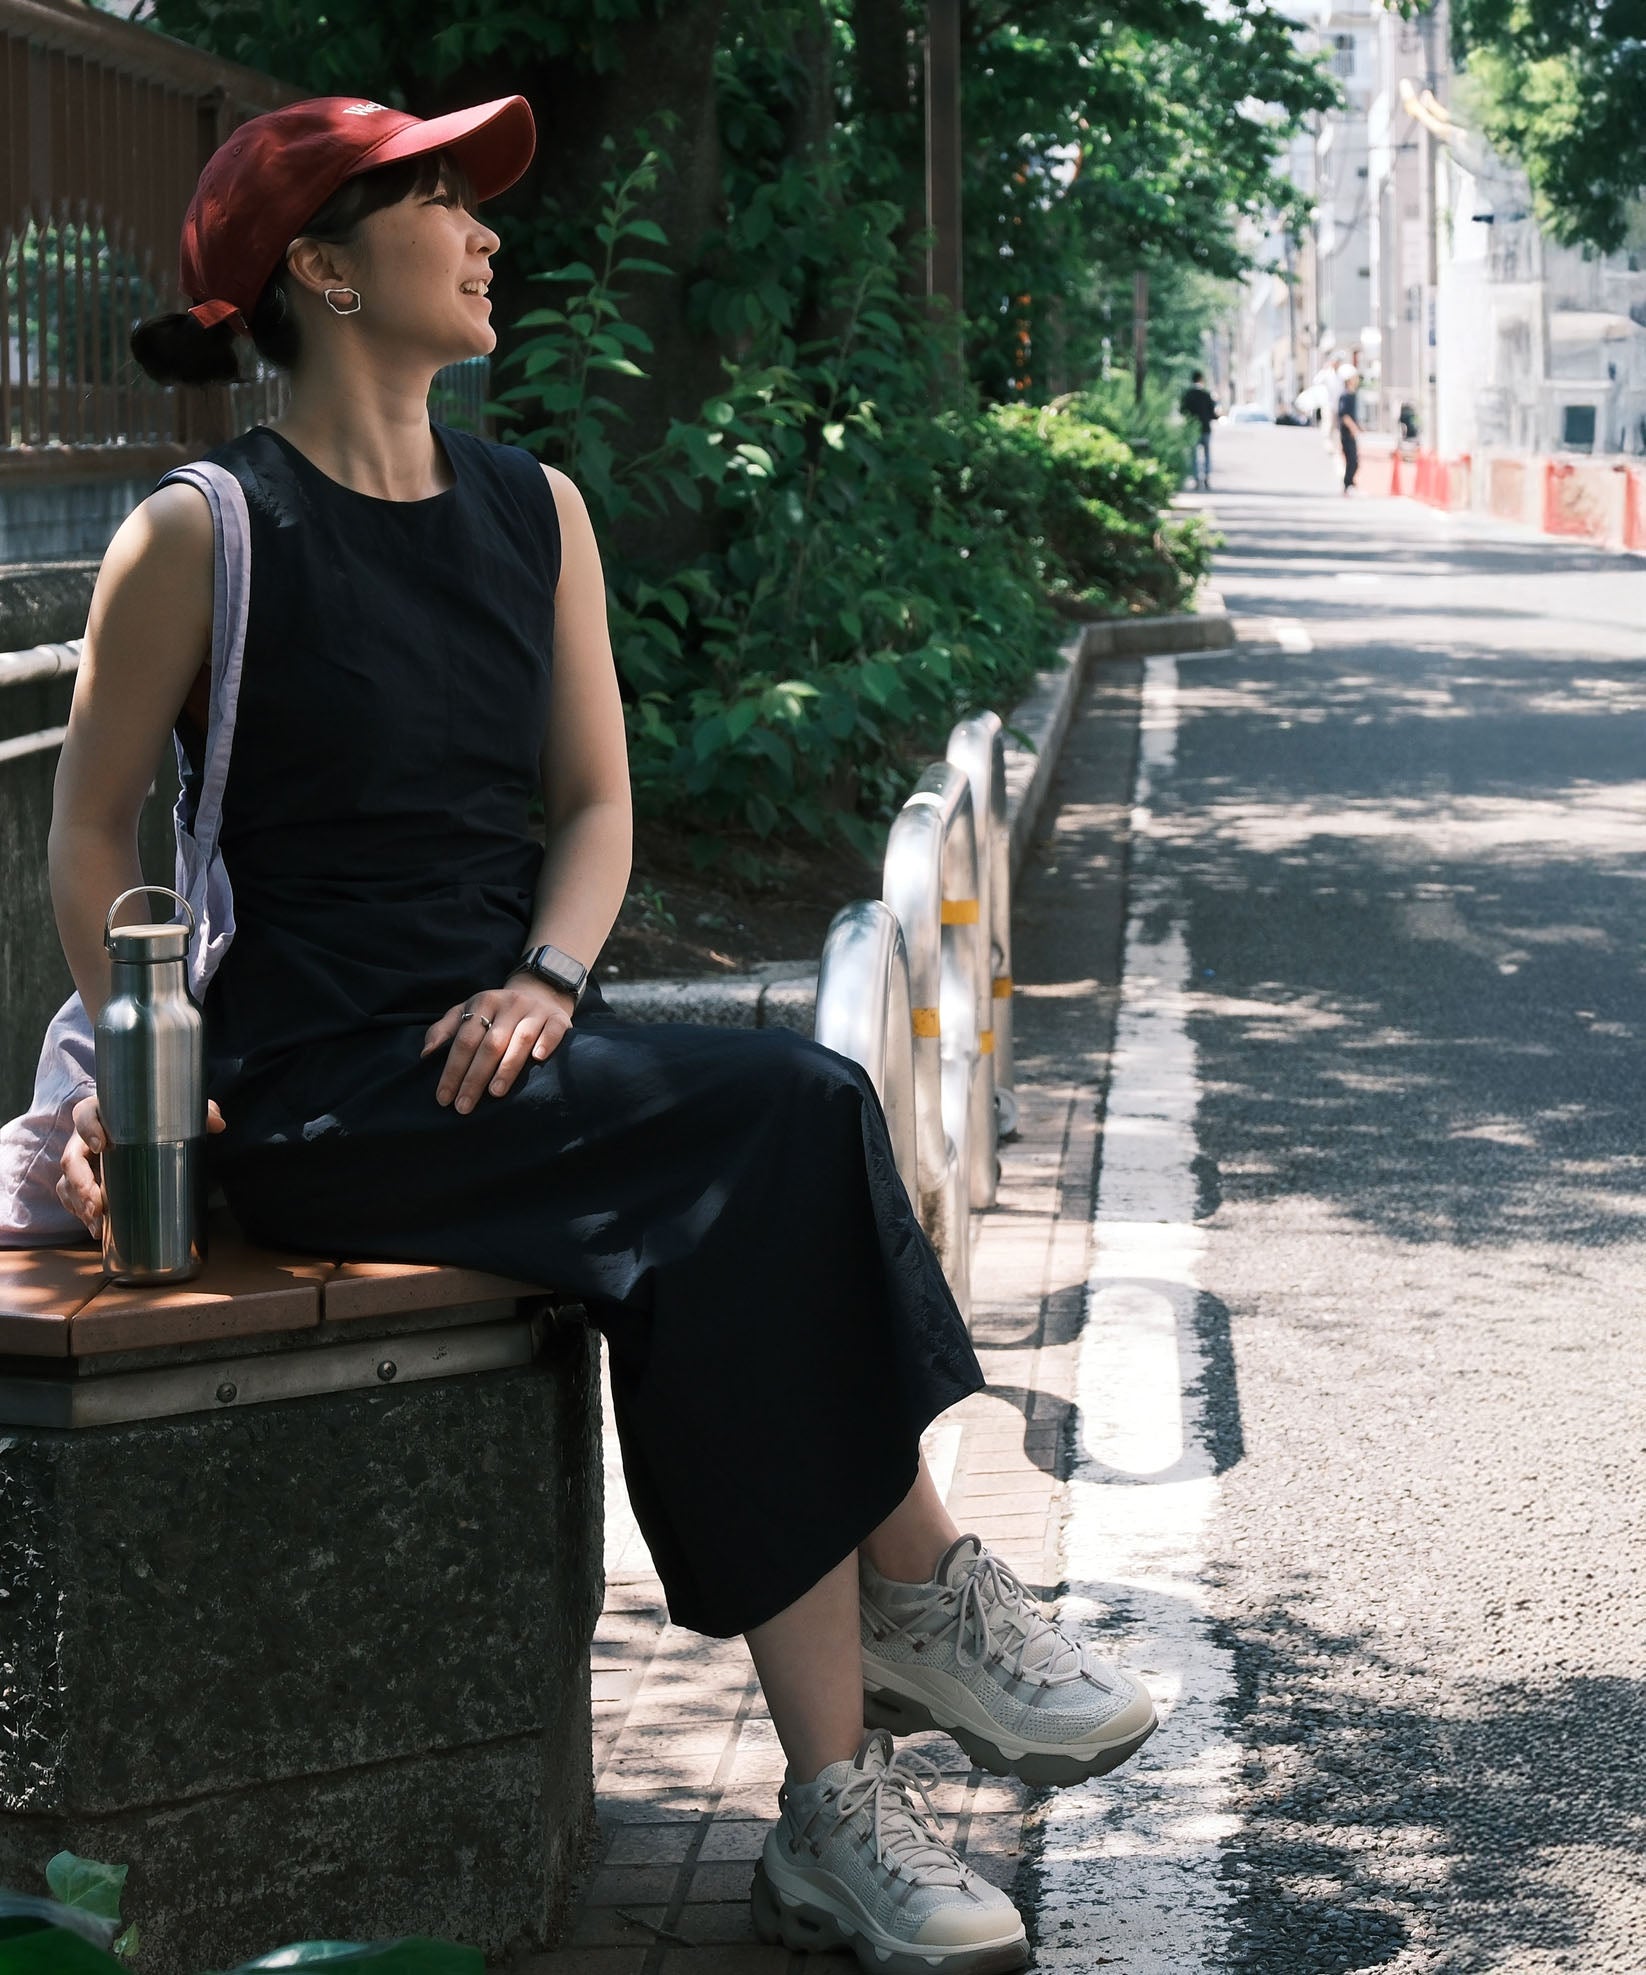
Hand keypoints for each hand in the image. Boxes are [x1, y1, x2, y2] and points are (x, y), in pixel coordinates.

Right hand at [58, 1092, 226, 1241]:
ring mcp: (84, 1161)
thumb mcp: (181, 1112)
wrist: (151, 1130)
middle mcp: (86, 1137)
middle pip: (71, 1157)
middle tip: (97, 1203)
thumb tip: (218, 1124)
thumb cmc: (160, 1118)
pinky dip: (81, 1214)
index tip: (101, 1145)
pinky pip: (72, 1198)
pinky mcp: (85, 1181)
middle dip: (80, 1182)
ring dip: (78, 1204)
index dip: (88, 1128)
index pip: (85, 1114)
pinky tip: (98, 1230)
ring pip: (68, 1182)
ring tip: (97, 1222)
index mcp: (103, 1112)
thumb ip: (200, 1111)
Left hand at [421, 975, 574, 1113]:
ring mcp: (535, 1010)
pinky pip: (553, 1030)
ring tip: (495, 1093)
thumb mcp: (468, 1012)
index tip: (444, 1097)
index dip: (452, 1070)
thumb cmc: (496, 1012)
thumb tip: (426, 1054)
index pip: (464, 1040)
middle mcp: (509, 1004)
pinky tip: (537, 1060)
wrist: (540, 993)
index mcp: (483, 1002)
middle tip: (464, 1106)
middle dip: (474, 1077)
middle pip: (490, 1043)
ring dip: (507, 1067)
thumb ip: (444, 1030)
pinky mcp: (558, 1018)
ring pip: (520, 1038)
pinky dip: (545, 1043)